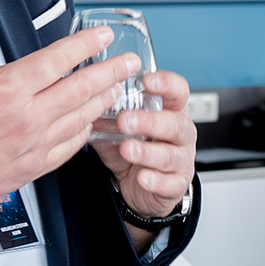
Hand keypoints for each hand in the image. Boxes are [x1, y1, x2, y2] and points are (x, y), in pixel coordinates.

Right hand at [0, 0, 137, 202]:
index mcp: (6, 88)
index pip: (59, 60)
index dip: (86, 44)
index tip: (104, 36)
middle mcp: (26, 117)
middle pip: (81, 89)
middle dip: (111, 72)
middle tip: (129, 61)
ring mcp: (32, 145)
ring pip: (81, 119)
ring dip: (102, 101)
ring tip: (117, 88)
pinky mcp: (31, 168)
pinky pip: (69, 148)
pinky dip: (84, 132)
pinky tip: (90, 123)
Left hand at [91, 70, 196, 223]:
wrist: (141, 184)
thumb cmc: (135, 148)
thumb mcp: (118, 129)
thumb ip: (106, 117)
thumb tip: (82, 104)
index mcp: (170, 112)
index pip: (178, 91)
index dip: (166, 84)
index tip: (147, 81)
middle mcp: (181, 134)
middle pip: (176, 124)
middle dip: (151, 121)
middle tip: (125, 121)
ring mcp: (182, 160)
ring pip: (172, 155)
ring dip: (148, 152)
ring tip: (127, 149)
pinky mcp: (177, 184)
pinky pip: (171, 183)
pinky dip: (155, 181)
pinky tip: (141, 177)